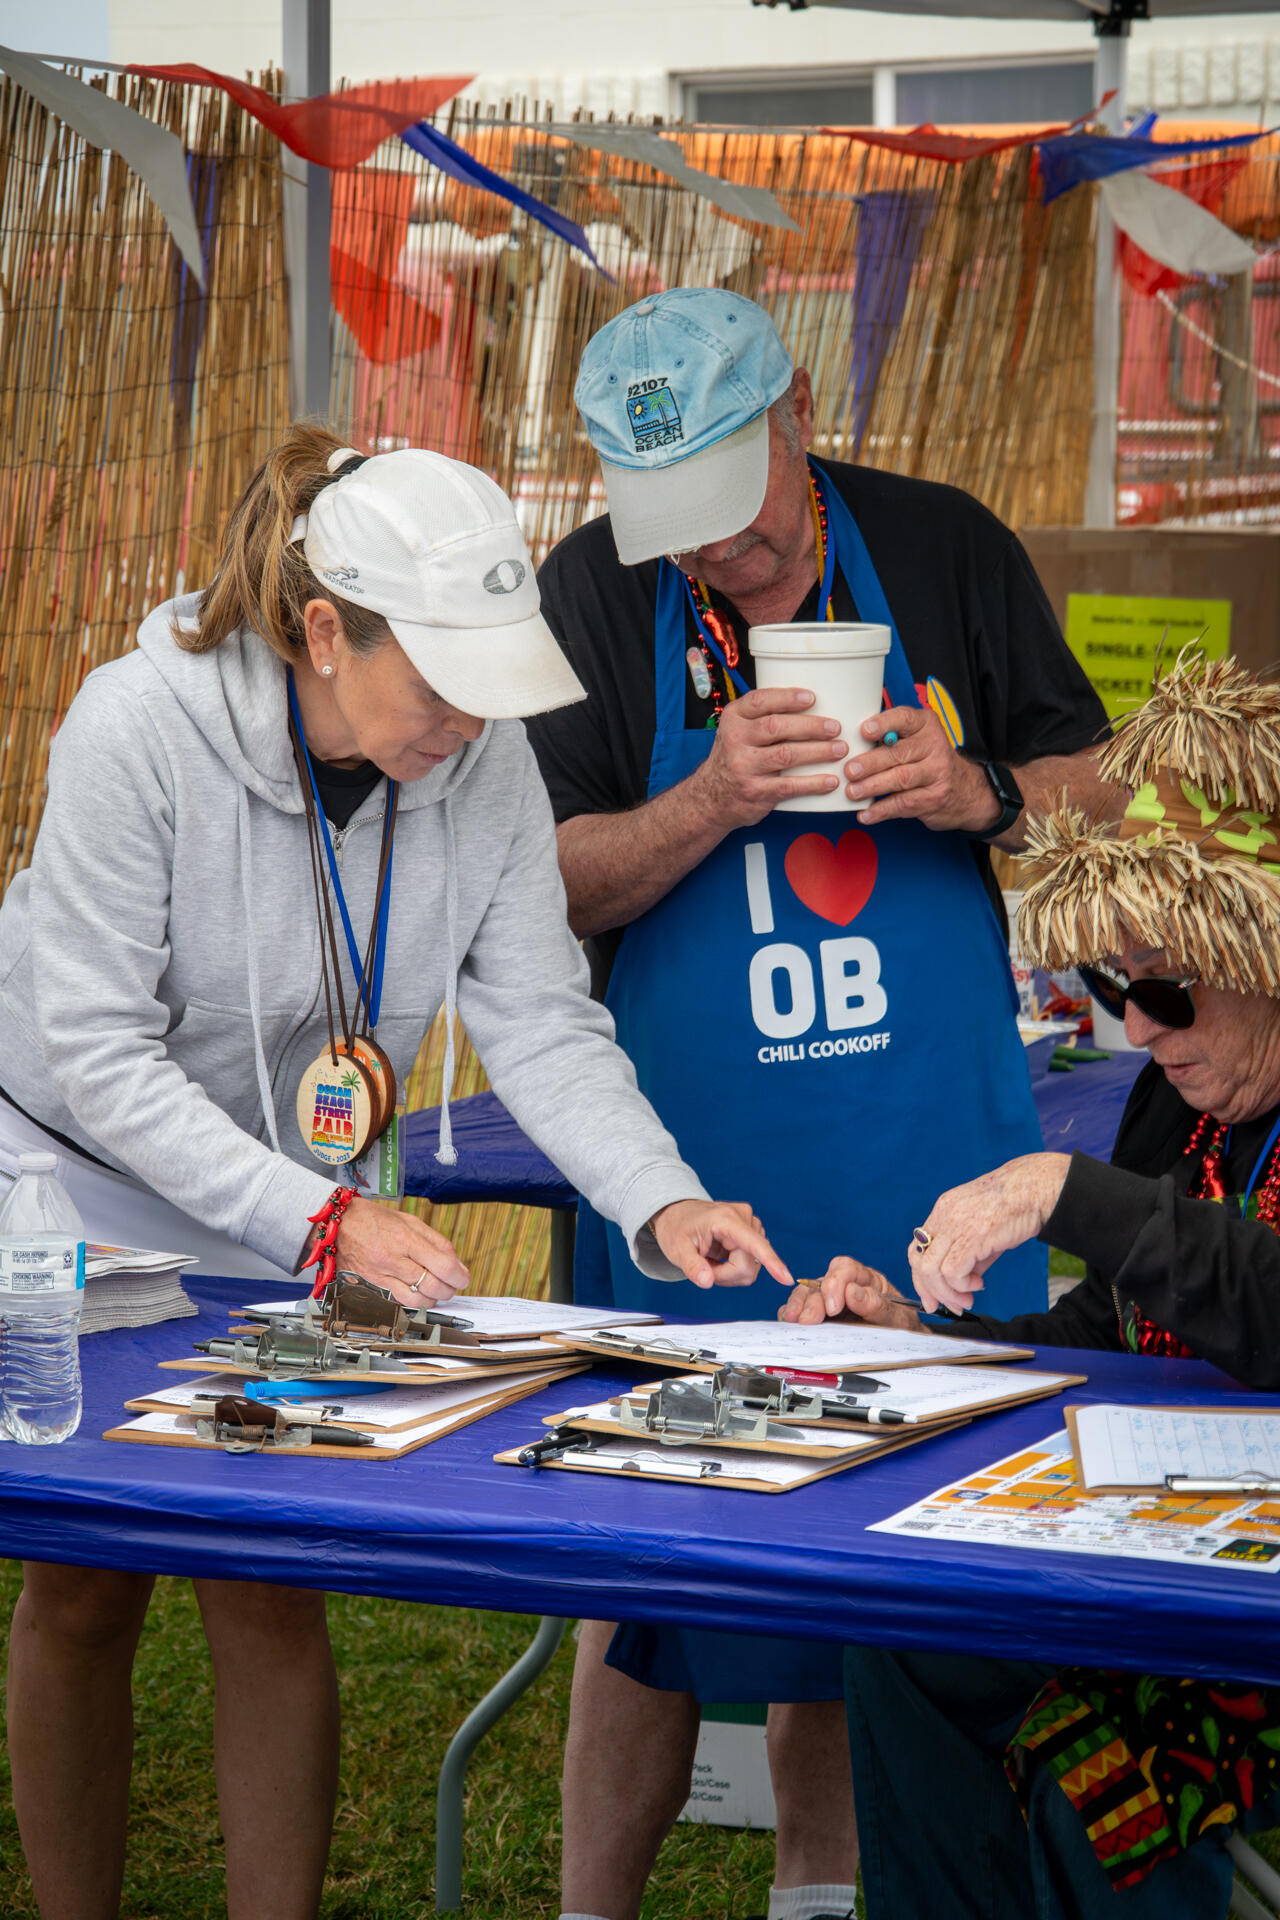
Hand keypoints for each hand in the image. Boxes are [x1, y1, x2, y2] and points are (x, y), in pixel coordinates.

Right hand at [334, 1197, 470, 1308]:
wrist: (336, 1225)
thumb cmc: (373, 1219)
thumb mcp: (409, 1221)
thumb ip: (435, 1242)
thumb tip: (456, 1263)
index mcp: (404, 1238)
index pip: (442, 1265)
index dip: (459, 1276)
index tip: (463, 1278)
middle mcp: (391, 1259)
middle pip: (432, 1286)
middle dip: (449, 1290)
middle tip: (452, 1286)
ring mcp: (379, 1276)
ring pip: (415, 1300)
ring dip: (431, 1299)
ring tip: (434, 1291)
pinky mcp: (369, 1287)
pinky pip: (396, 1302)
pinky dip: (411, 1301)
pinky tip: (415, 1293)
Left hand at [650, 1199, 793, 1290]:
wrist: (678, 1214)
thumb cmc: (676, 1228)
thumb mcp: (676, 1249)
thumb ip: (691, 1266)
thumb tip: (707, 1282)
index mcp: (726, 1219)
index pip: (753, 1244)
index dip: (771, 1262)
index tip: (786, 1279)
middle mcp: (744, 1217)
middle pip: (750, 1264)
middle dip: (726, 1275)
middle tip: (704, 1267)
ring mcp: (751, 1224)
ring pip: (752, 1266)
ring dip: (730, 1272)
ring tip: (711, 1259)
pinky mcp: (753, 1232)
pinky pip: (752, 1262)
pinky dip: (734, 1267)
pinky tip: (720, 1256)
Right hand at [693, 688, 847, 826]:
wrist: (712, 798)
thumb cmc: (735, 758)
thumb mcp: (738, 730)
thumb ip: (762, 716)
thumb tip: (812, 703)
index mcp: (733, 719)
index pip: (760, 701)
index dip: (788, 698)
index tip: (812, 698)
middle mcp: (735, 741)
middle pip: (776, 727)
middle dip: (810, 726)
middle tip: (834, 727)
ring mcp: (744, 767)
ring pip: (786, 755)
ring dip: (818, 752)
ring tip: (839, 749)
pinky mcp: (756, 792)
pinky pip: (789, 786)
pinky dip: (813, 783)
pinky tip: (830, 780)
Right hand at [777, 1257, 922, 1330]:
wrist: (903, 1348)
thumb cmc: (901, 1328)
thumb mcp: (898, 1318)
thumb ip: (877, 1305)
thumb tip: (853, 1291)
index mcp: (866, 1279)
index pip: (845, 1268)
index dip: (835, 1283)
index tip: (834, 1306)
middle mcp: (844, 1286)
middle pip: (820, 1283)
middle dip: (812, 1301)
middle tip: (809, 1320)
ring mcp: (829, 1300)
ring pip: (806, 1294)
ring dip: (797, 1307)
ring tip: (793, 1322)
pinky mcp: (818, 1315)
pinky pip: (799, 1309)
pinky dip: (791, 1315)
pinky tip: (789, 1325)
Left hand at [844, 706, 1004, 832]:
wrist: (965, 790)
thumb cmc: (929, 760)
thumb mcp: (917, 739)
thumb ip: (891, 737)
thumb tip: (851, 745)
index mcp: (926, 725)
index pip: (905, 719)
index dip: (884, 724)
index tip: (864, 731)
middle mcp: (934, 746)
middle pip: (899, 753)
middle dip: (871, 763)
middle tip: (850, 770)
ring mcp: (937, 773)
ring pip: (901, 779)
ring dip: (873, 787)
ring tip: (852, 792)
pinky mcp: (934, 798)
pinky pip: (903, 804)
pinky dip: (881, 810)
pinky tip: (866, 813)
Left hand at [908, 1153, 1070, 1313]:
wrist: (1035, 1189)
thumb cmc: (1015, 1208)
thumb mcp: (982, 1230)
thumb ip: (967, 1254)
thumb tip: (961, 1284)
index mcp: (943, 1211)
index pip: (917, 1249)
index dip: (921, 1278)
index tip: (933, 1299)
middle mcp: (943, 1216)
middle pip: (918, 1261)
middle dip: (931, 1291)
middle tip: (952, 1306)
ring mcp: (955, 1225)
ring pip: (931, 1270)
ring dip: (948, 1293)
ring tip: (968, 1297)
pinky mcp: (972, 1236)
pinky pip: (952, 1271)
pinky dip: (962, 1285)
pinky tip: (978, 1284)